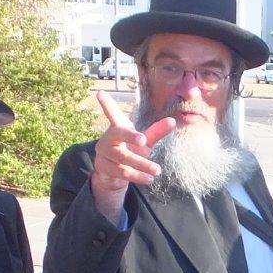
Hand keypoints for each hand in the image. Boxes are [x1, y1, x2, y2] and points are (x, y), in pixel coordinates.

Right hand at [90, 92, 175, 222]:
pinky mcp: (104, 167)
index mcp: (118, 127)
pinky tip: (149, 179)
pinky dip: (137, 176)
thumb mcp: (144, 141)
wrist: (113, 173)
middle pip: (118, 134)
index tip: (100, 93)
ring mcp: (104, 153)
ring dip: (141, 164)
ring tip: (157, 170)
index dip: (106, 103)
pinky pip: (122, 172)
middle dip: (130, 136)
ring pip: (124, 158)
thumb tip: (172, 121)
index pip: (111, 113)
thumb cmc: (130, 150)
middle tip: (143, 140)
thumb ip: (156, 132)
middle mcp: (108, 138)